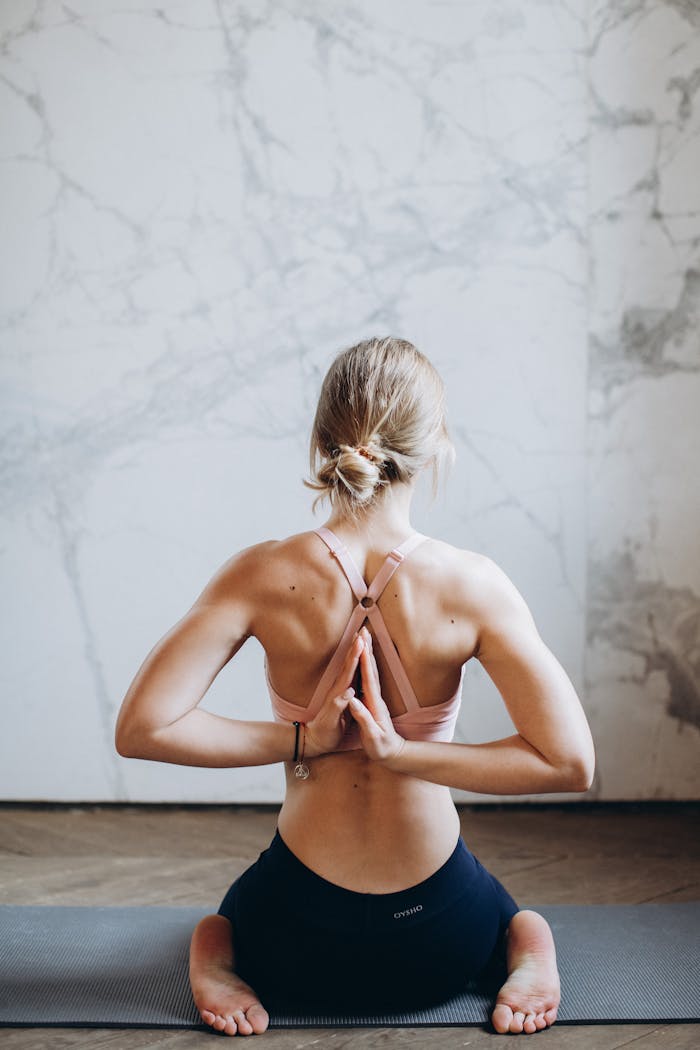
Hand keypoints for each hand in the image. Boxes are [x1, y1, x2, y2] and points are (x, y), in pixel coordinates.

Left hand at [304, 633, 362, 757]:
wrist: (313, 741)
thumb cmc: (324, 734)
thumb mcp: (331, 723)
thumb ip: (338, 707)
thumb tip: (349, 692)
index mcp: (339, 694)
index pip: (349, 671)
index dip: (355, 657)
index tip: (362, 642)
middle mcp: (339, 689)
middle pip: (348, 663)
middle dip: (356, 647)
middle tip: (363, 631)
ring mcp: (339, 690)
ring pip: (349, 666)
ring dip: (355, 651)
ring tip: (361, 638)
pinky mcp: (342, 694)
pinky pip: (350, 673)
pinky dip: (355, 662)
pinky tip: (359, 658)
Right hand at [347, 627, 405, 763]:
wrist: (394, 754)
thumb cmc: (381, 748)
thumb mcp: (372, 736)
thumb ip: (363, 718)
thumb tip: (354, 700)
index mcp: (374, 703)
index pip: (368, 678)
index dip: (364, 661)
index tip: (360, 644)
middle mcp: (376, 697)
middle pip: (371, 669)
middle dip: (367, 649)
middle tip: (363, 631)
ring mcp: (376, 698)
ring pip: (371, 671)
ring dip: (368, 653)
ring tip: (364, 638)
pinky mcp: (374, 700)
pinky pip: (369, 677)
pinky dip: (367, 664)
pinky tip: (365, 658)